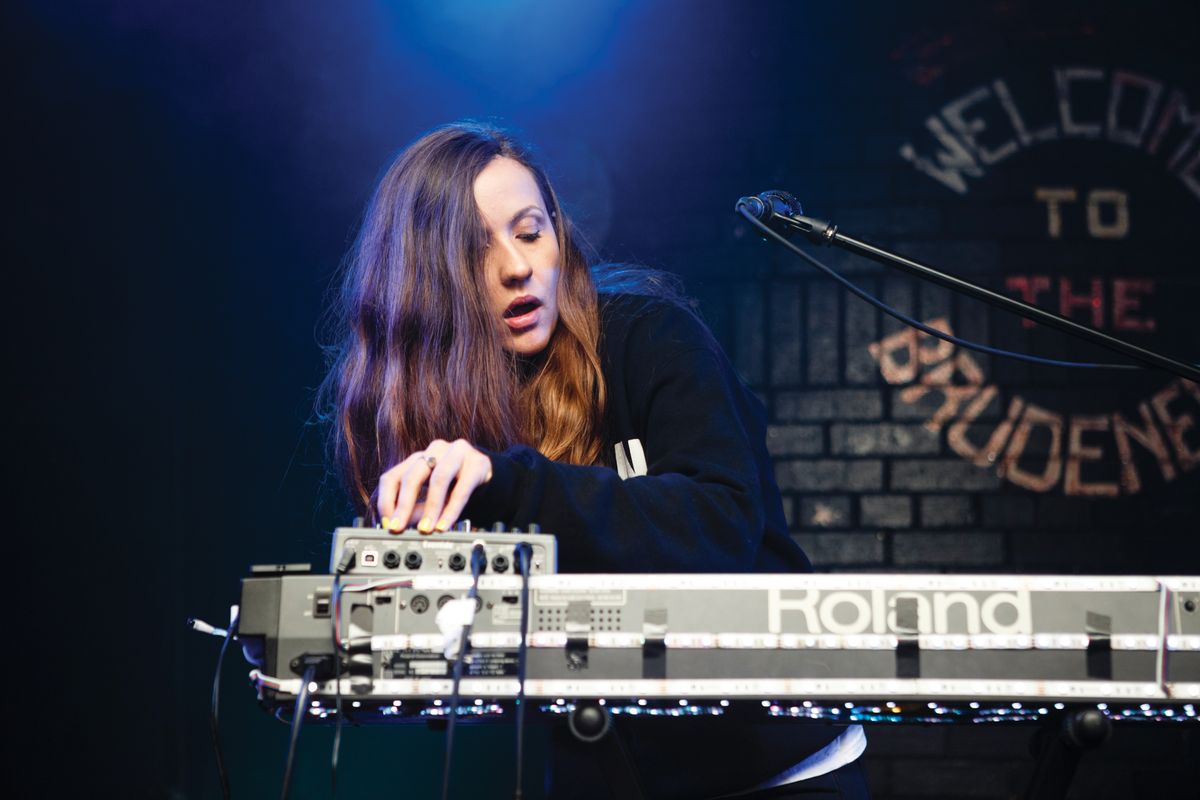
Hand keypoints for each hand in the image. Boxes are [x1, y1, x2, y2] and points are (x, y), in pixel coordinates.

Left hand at [376, 439, 493, 532]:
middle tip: (399, 528)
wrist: (489, 472)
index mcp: (418, 458)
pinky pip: (462, 489)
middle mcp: (434, 451)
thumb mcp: (432, 497)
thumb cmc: (456, 483)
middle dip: (403, 505)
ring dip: (430, 508)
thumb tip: (400, 525)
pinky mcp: (477, 463)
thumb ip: (416, 508)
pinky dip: (451, 510)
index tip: (388, 524)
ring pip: (438, 479)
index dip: (386, 502)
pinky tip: (445, 525)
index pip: (392, 477)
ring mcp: (457, 453)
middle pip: (412, 476)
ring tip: (426, 529)